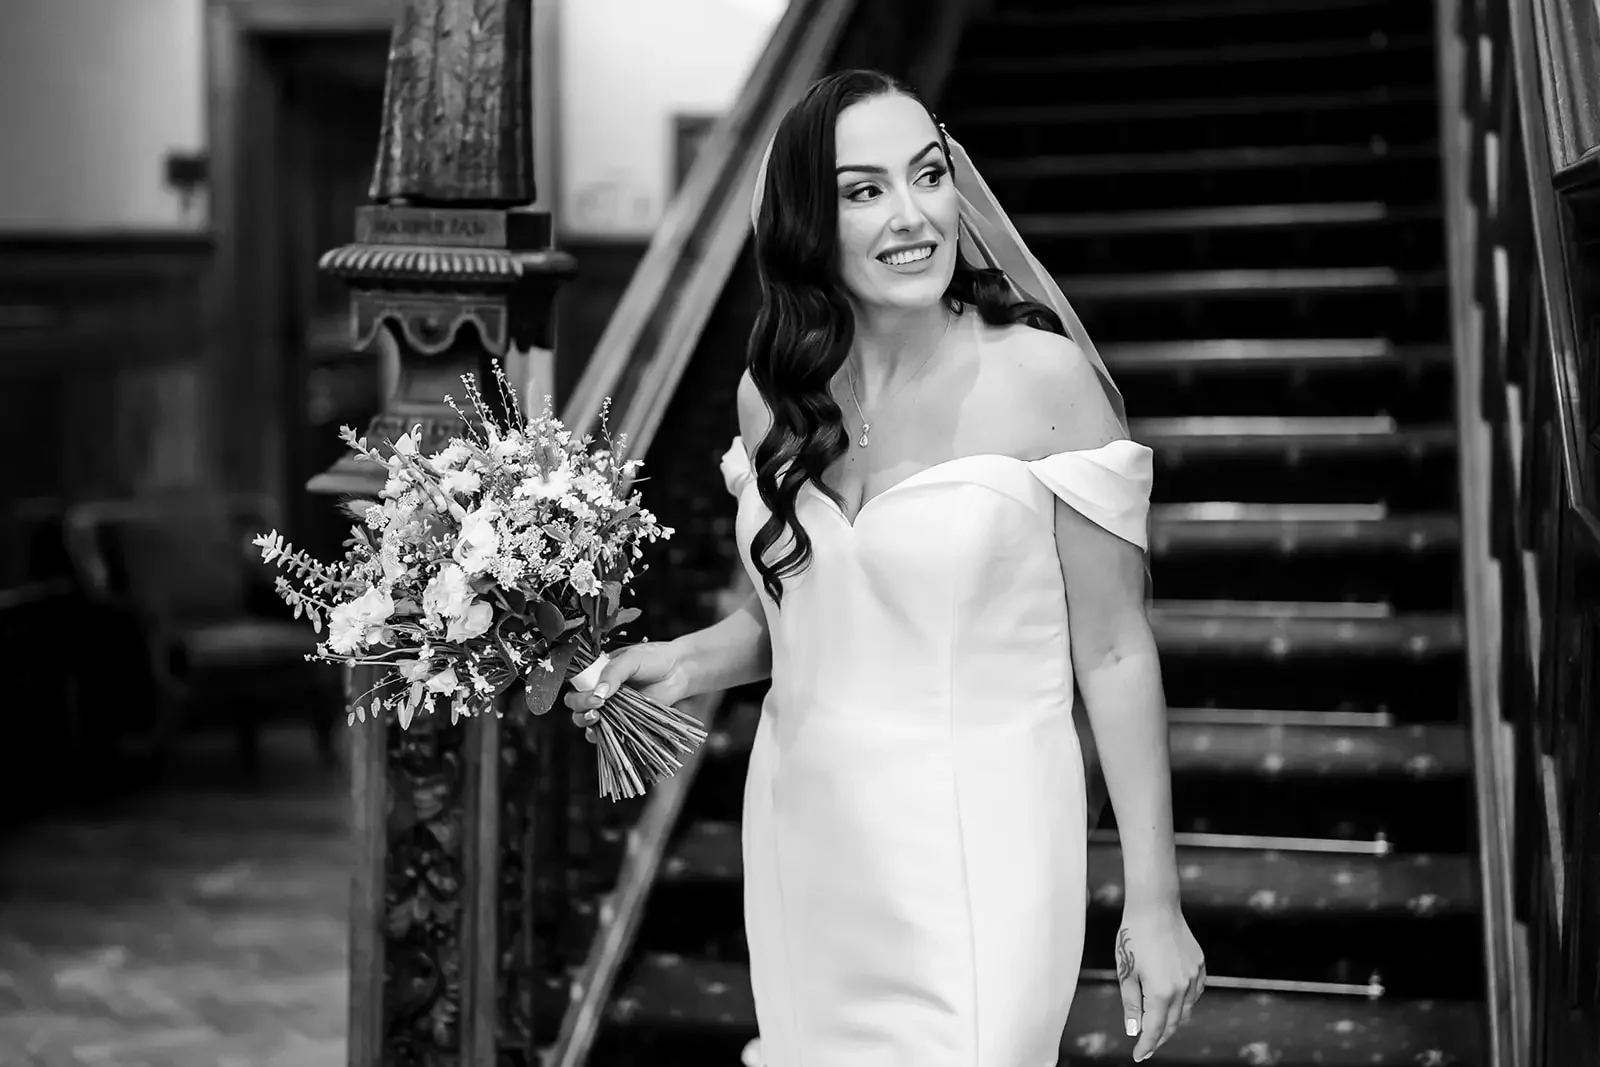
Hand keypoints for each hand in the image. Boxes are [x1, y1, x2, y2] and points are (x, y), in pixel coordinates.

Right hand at [561, 641, 690, 742]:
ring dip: (586, 722)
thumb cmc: (655, 659)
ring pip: (586, 719)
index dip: (578, 692)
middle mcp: (600, 690)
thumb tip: (598, 693)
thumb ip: (614, 673)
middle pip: (577, 704)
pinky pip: (605, 732)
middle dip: (580, 707)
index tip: (592, 696)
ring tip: (597, 718)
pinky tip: (603, 732)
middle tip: (597, 706)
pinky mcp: (622, 721)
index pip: (576, 684)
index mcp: (597, 672)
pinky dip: (600, 735)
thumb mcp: (632, 658)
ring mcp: (611, 707)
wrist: (679, 671)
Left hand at [1116, 904, 1204, 1060]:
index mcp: (1161, 992)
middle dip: (1159, 1037)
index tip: (1138, 1055)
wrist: (1155, 907)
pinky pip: (1194, 992)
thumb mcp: (1126, 972)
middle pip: (1172, 1023)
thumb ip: (1131, 1004)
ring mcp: (1193, 976)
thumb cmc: (1134, 937)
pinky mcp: (1199, 965)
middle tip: (1146, 1046)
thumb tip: (1134, 1030)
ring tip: (1158, 1026)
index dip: (1146, 1045)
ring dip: (1172, 1020)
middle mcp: (1182, 987)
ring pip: (1185, 1009)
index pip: (1155, 1029)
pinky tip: (1174, 1002)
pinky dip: (1184, 1002)